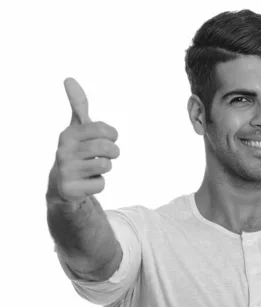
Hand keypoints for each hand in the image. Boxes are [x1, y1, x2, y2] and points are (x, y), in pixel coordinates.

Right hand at [46, 78, 119, 204]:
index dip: (112, 135)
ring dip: (105, 168)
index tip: (109, 138)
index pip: (103, 130)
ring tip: (93, 168)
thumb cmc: (76, 151)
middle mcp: (63, 150)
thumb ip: (78, 105)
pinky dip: (98, 184)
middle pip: (106, 148)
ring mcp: (65, 170)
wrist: (62, 183)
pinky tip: (87, 182)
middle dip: (112, 152)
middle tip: (106, 155)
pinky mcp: (70, 189)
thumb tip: (69, 79)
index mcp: (69, 134)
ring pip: (105, 166)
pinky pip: (100, 184)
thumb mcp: (77, 128)